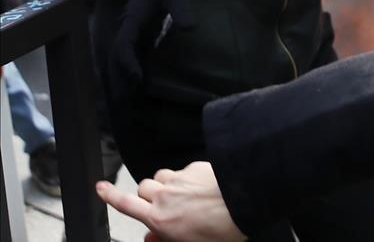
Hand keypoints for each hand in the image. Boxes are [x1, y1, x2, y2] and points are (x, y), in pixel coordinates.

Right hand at [97, 162, 243, 241]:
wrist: (247, 200)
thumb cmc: (223, 229)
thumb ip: (167, 238)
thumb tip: (152, 236)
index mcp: (160, 219)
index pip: (125, 204)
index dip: (109, 196)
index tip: (100, 188)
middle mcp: (165, 196)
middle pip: (143, 188)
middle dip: (147, 195)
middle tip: (162, 205)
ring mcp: (181, 179)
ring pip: (161, 176)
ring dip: (166, 184)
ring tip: (183, 196)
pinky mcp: (196, 167)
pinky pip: (184, 170)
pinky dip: (187, 177)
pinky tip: (203, 187)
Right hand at [111, 0, 192, 100]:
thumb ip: (180, 9)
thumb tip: (189, 28)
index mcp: (131, 21)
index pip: (124, 45)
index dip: (128, 63)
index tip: (137, 80)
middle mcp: (125, 32)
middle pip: (117, 61)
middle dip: (120, 83)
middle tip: (127, 108)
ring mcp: (128, 37)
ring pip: (119, 64)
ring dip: (122, 84)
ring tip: (127, 109)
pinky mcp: (135, 40)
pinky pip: (128, 61)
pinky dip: (128, 77)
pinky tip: (136, 93)